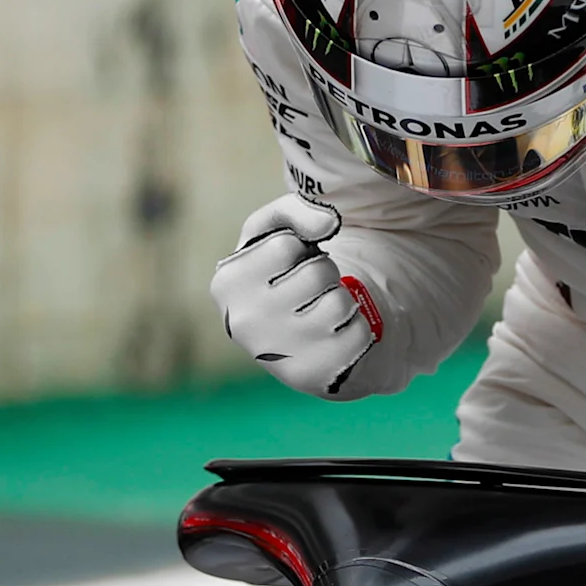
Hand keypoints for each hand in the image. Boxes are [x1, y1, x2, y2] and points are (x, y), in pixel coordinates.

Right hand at [212, 195, 379, 396]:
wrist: (295, 340)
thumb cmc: (280, 278)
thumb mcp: (274, 234)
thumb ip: (293, 210)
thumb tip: (329, 223)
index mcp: (227, 283)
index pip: (286, 246)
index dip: (298, 250)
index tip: (287, 267)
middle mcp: (245, 323)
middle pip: (318, 272)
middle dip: (323, 273)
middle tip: (308, 290)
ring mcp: (278, 353)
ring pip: (340, 302)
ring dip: (339, 299)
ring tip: (320, 311)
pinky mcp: (313, 375)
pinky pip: (359, 332)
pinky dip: (354, 327)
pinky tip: (332, 335)